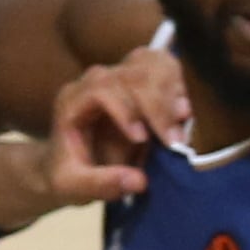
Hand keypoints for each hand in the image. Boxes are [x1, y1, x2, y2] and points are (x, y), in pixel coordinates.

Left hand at [0, 49, 188, 230]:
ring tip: (183, 122)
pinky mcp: (138, 81)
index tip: (141, 139)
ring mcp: (118, 77)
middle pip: (131, 74)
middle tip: (174, 142)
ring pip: (150, 63)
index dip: (125, 109)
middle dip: (156, 106)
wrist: (67, 164)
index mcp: (72, 101)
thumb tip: (139, 181)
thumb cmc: (66, 175)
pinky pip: (163, 67)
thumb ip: (100, 184)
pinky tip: (183, 112)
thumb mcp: (72, 187)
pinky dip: (178, 85)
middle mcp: (95, 82)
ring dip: (171, 92)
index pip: (101, 88)